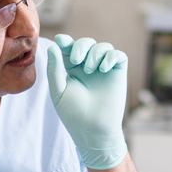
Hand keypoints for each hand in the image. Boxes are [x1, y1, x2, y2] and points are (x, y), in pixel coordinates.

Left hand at [46, 34, 128, 169]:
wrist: (94, 131)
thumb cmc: (74, 115)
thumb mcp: (59, 91)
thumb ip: (54, 70)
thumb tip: (53, 47)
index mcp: (73, 70)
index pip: (69, 49)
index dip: (66, 41)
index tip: (60, 40)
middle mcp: (89, 68)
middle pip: (86, 43)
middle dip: (80, 46)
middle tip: (75, 60)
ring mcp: (105, 70)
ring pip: (103, 46)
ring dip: (95, 53)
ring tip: (91, 70)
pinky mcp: (118, 74)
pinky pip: (119, 55)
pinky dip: (110, 57)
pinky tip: (103, 69)